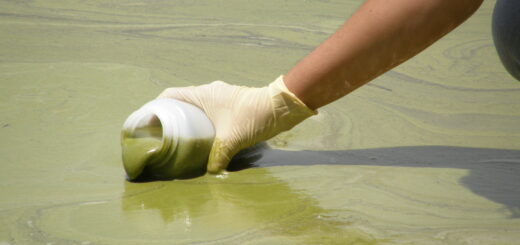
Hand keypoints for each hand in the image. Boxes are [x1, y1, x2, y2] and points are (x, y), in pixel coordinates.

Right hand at [158, 76, 315, 173]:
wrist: (282, 107)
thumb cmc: (253, 116)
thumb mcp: (232, 139)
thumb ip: (218, 156)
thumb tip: (211, 171)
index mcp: (202, 94)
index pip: (169, 95)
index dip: (156, 107)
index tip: (149, 122)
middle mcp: (209, 92)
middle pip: (181, 102)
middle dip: (172, 117)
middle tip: (164, 136)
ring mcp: (221, 97)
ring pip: (197, 108)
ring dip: (189, 120)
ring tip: (182, 140)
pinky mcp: (231, 104)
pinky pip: (209, 112)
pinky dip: (203, 122)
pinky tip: (205, 138)